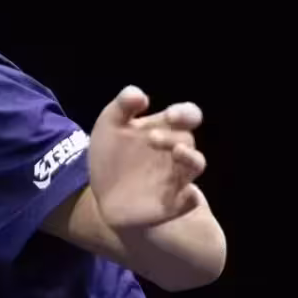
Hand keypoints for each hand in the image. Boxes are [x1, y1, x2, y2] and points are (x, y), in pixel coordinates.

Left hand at [89, 85, 206, 229]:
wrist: (102, 195)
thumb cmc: (112, 156)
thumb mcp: (109, 126)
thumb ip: (122, 106)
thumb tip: (139, 94)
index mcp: (165, 129)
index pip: (188, 116)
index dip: (185, 113)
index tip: (170, 115)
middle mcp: (175, 152)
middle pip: (187, 139)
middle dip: (172, 137)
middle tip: (151, 137)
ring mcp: (176, 177)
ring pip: (196, 165)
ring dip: (189, 158)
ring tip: (177, 151)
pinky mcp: (172, 203)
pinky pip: (189, 201)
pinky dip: (190, 198)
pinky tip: (188, 194)